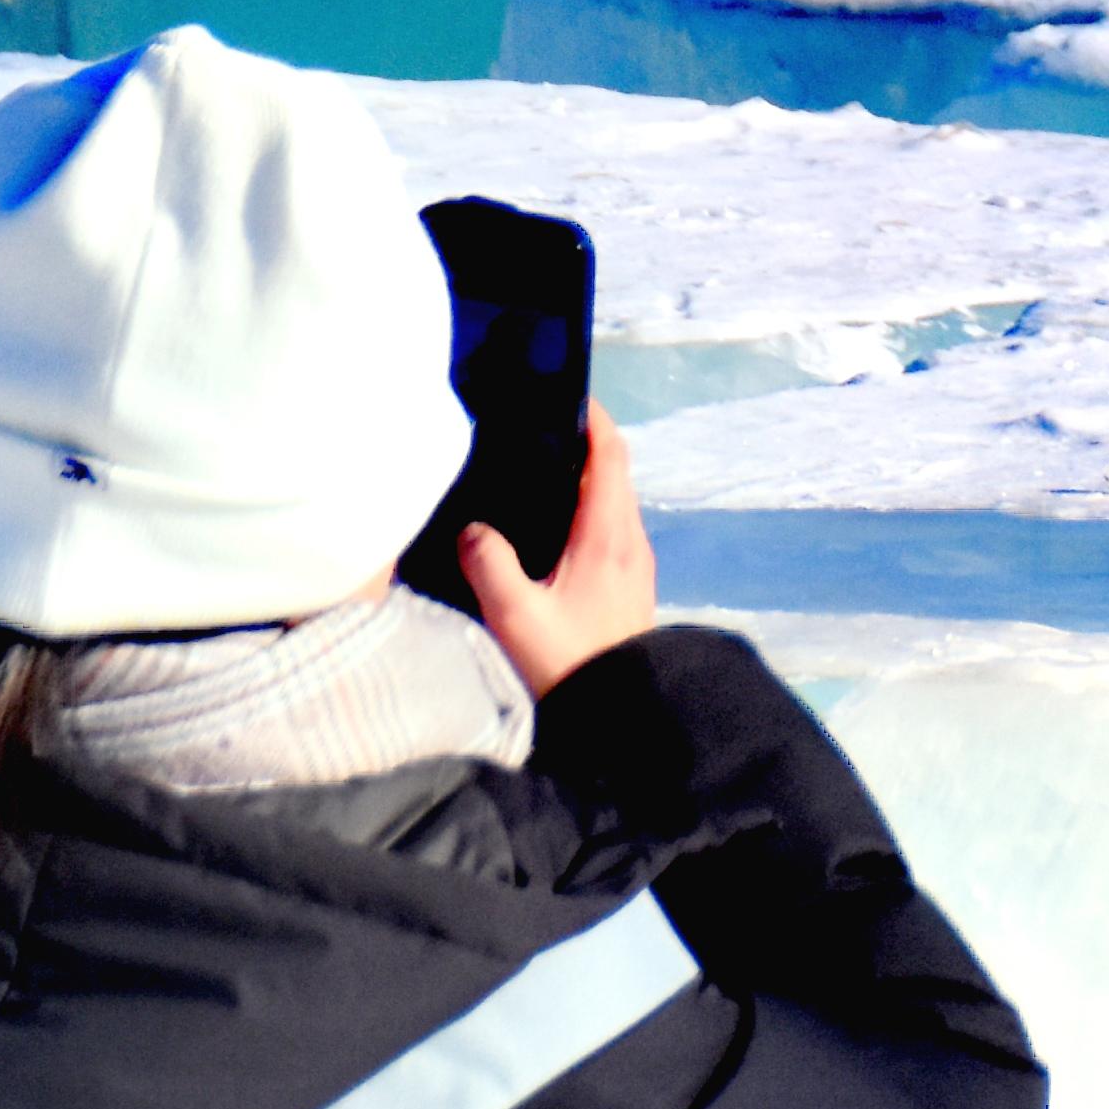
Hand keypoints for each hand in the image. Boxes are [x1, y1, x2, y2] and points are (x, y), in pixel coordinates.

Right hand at [466, 406, 657, 703]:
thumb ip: (489, 563)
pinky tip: (552, 530)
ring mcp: (636, 565)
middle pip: (614, 473)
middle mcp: (631, 541)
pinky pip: (613, 529)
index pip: (610, 455)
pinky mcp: (631, 587)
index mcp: (607, 534)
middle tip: (538, 428)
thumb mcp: (515, 615)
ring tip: (538, 474)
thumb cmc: (568, 661)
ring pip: (615, 502)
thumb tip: (472, 527)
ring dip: (586, 480)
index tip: (567, 393)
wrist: (622, 714)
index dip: (593, 419)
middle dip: (584, 444)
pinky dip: (588, 510)